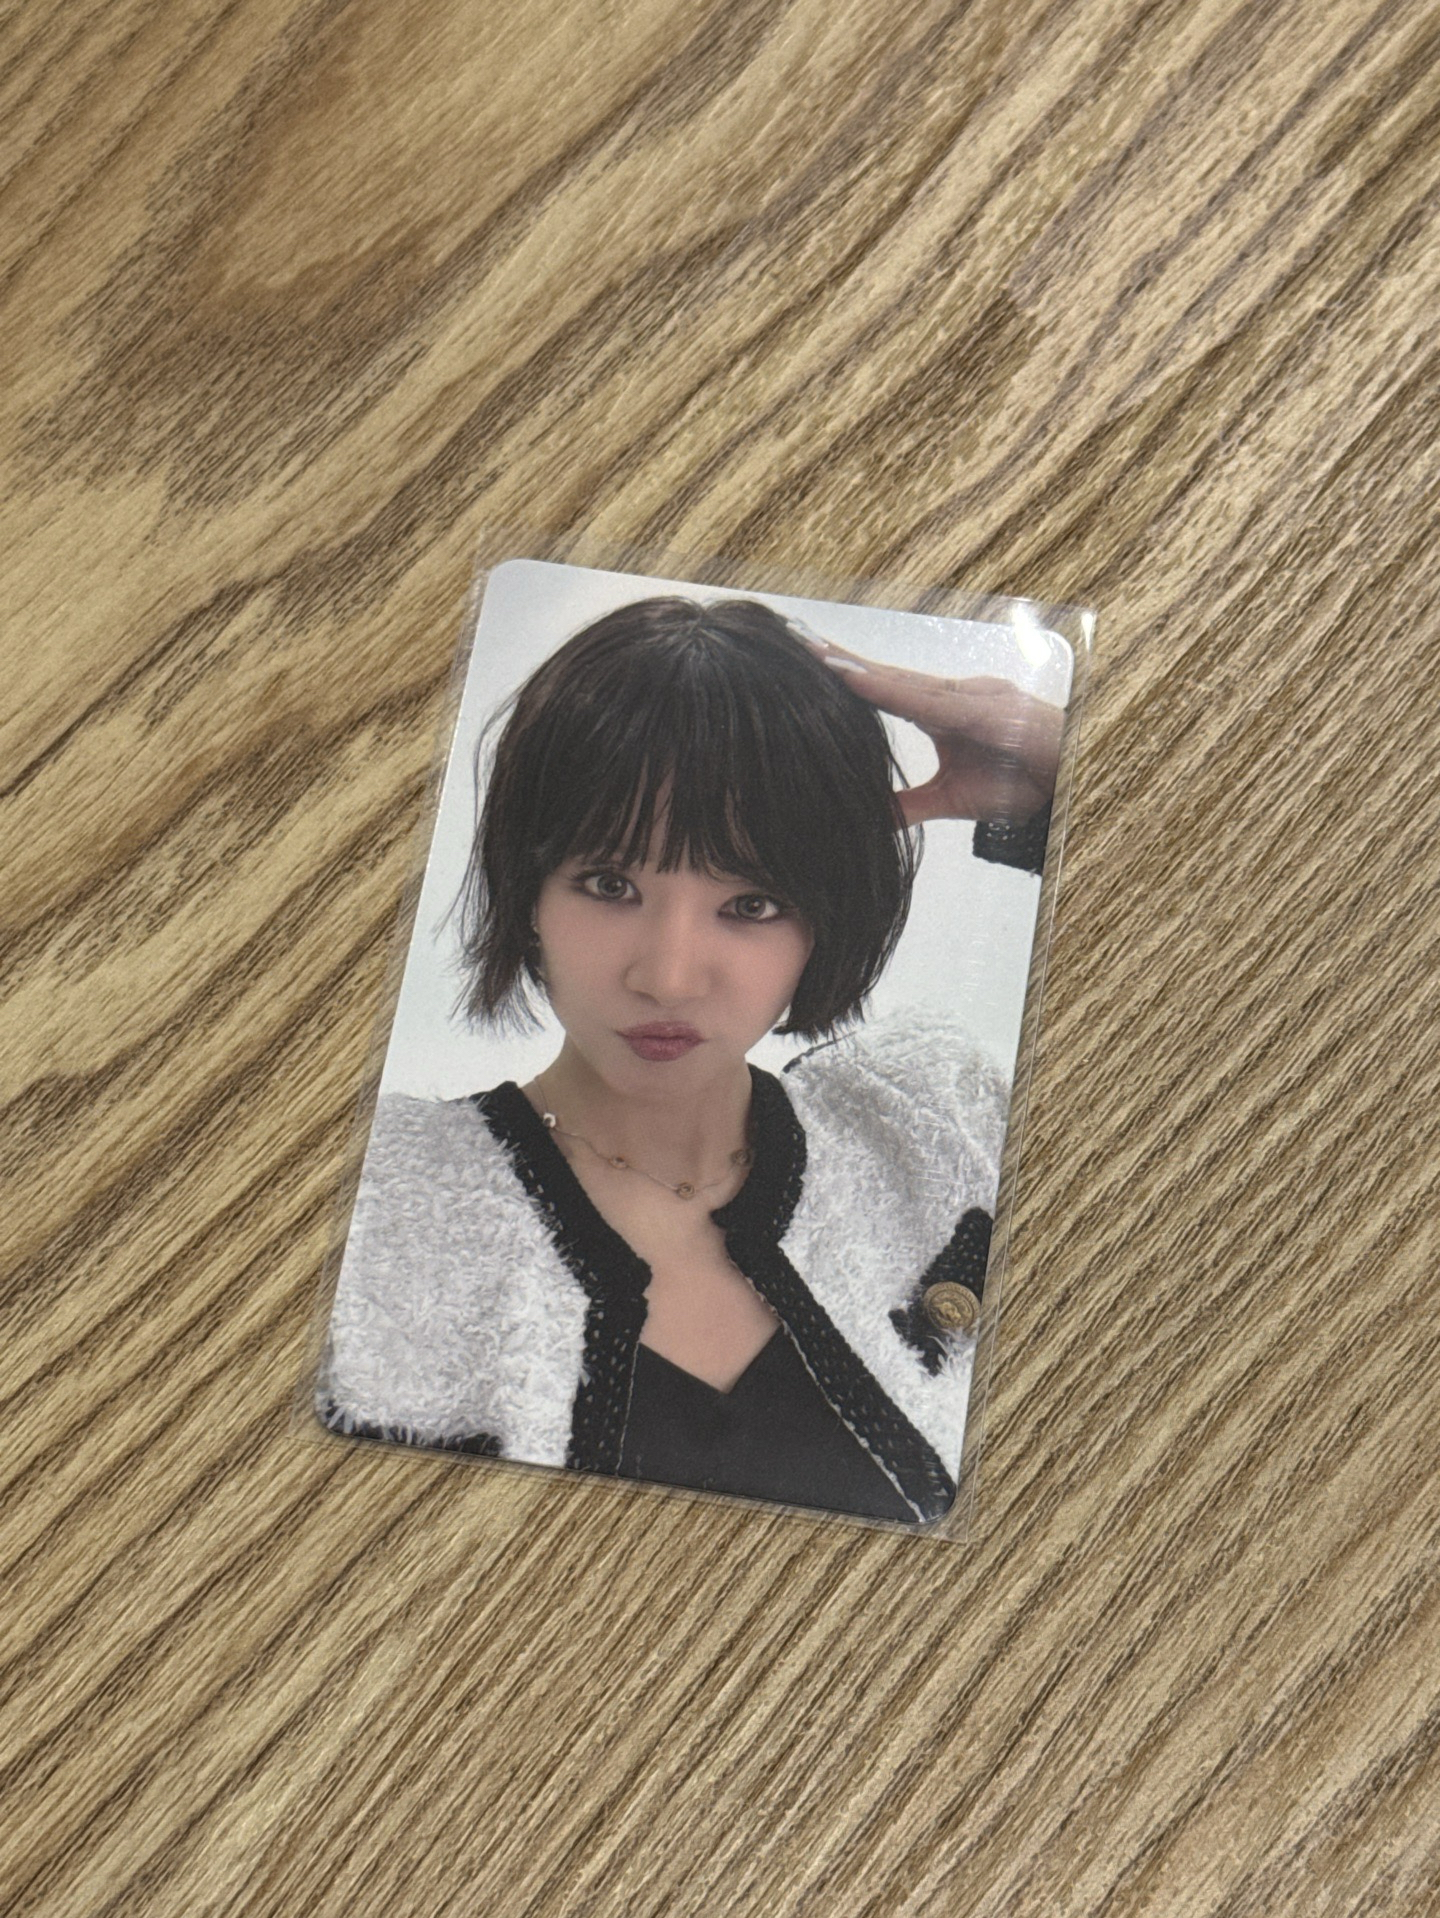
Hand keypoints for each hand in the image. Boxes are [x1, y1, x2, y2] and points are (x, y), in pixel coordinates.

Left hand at [806, 636, 1063, 827]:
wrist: (1074, 785)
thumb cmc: (1024, 784)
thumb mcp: (953, 800)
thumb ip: (912, 805)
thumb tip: (873, 818)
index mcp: (944, 711)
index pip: (885, 688)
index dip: (847, 676)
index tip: (807, 663)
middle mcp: (954, 694)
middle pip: (887, 674)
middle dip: (842, 660)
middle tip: (795, 639)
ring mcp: (970, 696)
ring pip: (901, 679)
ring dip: (856, 668)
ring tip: (813, 653)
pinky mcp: (985, 708)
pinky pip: (928, 696)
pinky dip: (889, 687)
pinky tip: (855, 677)